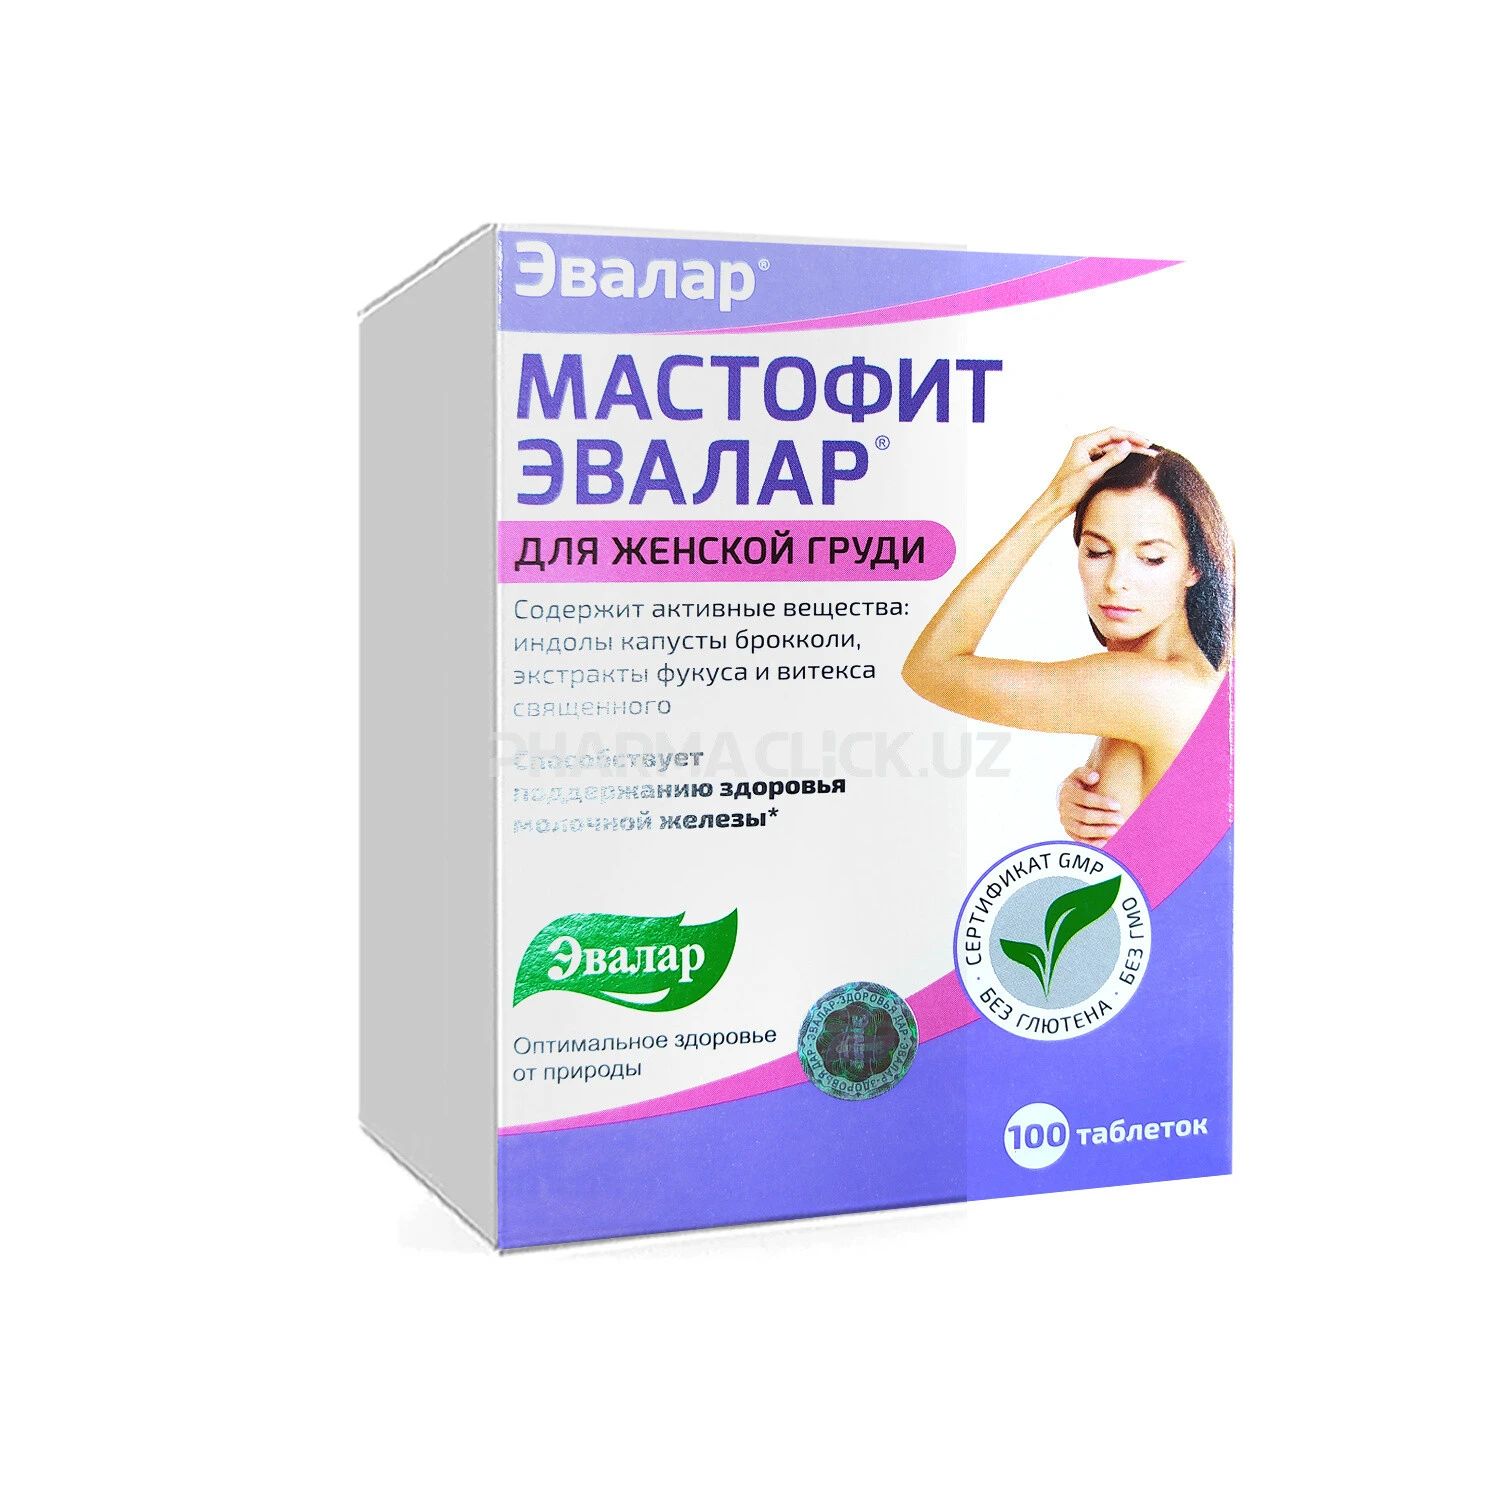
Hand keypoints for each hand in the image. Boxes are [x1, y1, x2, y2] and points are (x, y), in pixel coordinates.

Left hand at [1035, 428, 1154, 520]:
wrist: (1054, 505)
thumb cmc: (1068, 490)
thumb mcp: (1091, 474)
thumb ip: (1110, 459)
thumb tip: (1128, 445)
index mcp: (1083, 443)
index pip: (1112, 433)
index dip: (1131, 436)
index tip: (1146, 443)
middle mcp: (1085, 445)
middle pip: (1114, 439)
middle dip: (1133, 443)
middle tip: (1151, 449)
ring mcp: (1088, 454)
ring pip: (1113, 449)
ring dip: (1129, 452)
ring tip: (1148, 455)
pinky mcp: (1090, 464)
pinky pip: (1109, 458)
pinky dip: (1121, 459)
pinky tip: (1134, 462)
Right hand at [1058, 767, 1123, 845]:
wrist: (1067, 796)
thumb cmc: (1079, 783)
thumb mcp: (1079, 773)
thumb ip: (1086, 772)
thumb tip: (1095, 777)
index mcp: (1067, 792)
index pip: (1085, 799)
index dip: (1102, 803)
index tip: (1118, 805)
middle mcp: (1063, 808)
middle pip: (1085, 816)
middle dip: (1104, 818)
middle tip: (1121, 819)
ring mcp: (1065, 821)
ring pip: (1082, 830)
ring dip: (1099, 831)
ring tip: (1115, 831)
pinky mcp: (1069, 831)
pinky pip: (1079, 840)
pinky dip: (1092, 843)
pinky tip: (1106, 843)